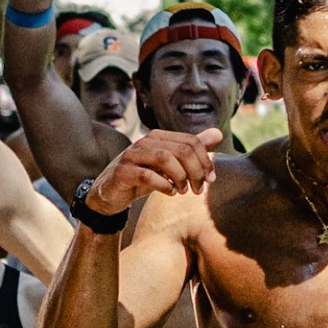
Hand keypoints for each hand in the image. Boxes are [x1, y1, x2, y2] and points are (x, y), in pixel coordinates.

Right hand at [86, 128, 221, 215]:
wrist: (110, 194)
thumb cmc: (142, 177)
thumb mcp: (169, 165)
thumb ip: (191, 149)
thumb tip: (218, 134)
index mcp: (158, 136)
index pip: (191, 141)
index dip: (205, 160)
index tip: (210, 179)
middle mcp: (144, 142)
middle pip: (181, 149)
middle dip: (195, 171)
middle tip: (198, 189)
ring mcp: (131, 156)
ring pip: (165, 158)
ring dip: (180, 177)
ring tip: (184, 190)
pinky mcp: (122, 173)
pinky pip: (147, 175)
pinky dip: (163, 185)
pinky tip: (170, 193)